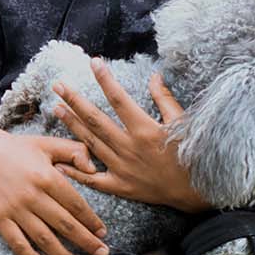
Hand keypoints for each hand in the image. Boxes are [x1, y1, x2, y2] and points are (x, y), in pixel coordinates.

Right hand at [0, 125, 106, 254]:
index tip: (103, 233)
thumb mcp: (47, 144)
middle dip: (86, 242)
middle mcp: (32, 196)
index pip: (76, 205)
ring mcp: (14, 209)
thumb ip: (74, 151)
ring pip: (44, 238)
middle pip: (65, 225)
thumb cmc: (16, 148)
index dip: (92, 221)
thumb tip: (93, 168)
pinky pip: (17, 242)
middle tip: (102, 254)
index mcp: (47, 177)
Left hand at [51, 60, 211, 212]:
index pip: (119, 99)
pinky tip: (58, 163)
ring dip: (72, 125)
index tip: (93, 62)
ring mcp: (122, 168)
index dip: (105, 80)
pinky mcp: (121, 186)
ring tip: (56, 108)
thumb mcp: (183, 123)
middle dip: (74, 101)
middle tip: (58, 86)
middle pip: (96, 120)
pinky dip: (75, 172)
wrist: (197, 191)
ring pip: (91, 143)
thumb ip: (165, 99)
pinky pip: (93, 179)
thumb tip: (155, 75)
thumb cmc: (193, 154)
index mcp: (145, 130)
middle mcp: (130, 148)